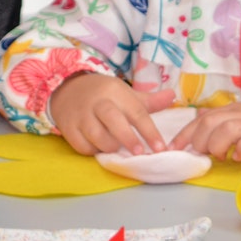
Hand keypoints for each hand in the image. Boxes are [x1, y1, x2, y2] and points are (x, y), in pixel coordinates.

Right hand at [49, 72, 174, 154]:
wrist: (67, 88)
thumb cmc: (104, 94)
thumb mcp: (125, 93)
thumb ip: (149, 100)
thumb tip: (173, 96)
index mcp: (115, 92)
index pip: (136, 112)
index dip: (149, 131)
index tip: (160, 148)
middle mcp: (98, 102)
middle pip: (114, 120)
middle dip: (128, 138)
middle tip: (140, 153)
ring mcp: (81, 115)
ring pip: (96, 135)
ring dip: (109, 146)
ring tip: (117, 148)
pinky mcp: (68, 128)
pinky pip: (82, 146)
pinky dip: (93, 150)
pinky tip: (99, 147)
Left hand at [169, 100, 240, 162]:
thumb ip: (223, 118)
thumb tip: (199, 118)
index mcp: (232, 111)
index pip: (202, 119)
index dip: (184, 134)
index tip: (172, 148)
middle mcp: (240, 115)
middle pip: (210, 121)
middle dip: (199, 140)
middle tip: (204, 154)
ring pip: (227, 128)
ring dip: (218, 145)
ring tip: (222, 156)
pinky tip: (240, 157)